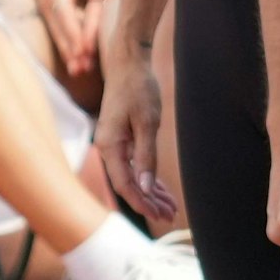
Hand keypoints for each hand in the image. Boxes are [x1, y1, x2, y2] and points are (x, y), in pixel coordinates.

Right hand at [36, 0, 114, 76]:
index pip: (67, 11)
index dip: (76, 30)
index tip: (87, 48)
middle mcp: (52, 2)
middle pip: (63, 27)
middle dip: (73, 46)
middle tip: (85, 66)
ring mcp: (50, 12)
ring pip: (60, 34)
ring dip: (70, 53)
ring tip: (81, 71)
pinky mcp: (53, 20)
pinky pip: (60, 36)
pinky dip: (68, 52)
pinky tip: (77, 68)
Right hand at [94, 51, 177, 220]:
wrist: (129, 63)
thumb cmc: (138, 88)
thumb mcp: (147, 122)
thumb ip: (146, 155)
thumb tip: (146, 186)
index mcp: (110, 146)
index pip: (125, 184)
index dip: (142, 202)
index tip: (159, 214)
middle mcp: (108, 149)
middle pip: (129, 183)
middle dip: (149, 201)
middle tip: (170, 216)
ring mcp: (115, 145)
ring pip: (133, 176)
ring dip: (151, 192)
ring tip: (171, 207)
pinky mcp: (123, 139)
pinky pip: (135, 164)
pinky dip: (149, 176)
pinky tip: (161, 189)